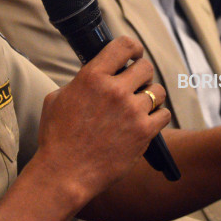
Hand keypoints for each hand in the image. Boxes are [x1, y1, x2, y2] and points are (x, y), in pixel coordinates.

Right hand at [36, 36, 170, 201]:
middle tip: (135, 85)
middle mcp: (115, 90)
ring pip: (158, 91)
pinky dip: (157, 117)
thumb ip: (80, 81)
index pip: (124, 45)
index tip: (134, 54)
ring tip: (139, 106)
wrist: (65, 174)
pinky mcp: (144, 133)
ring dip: (151, 96)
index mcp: (92, 76)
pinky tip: (146, 122)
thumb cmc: (57, 138)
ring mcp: (131, 111)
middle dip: (141, 75)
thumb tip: (95, 75)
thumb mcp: (57, 98)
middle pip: (146, 67)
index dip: (133, 48)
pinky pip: (164, 114)